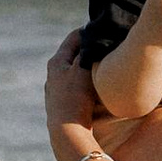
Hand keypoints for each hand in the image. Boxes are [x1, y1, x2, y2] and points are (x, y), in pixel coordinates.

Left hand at [44, 32, 102, 160]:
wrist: (67, 133)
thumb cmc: (75, 98)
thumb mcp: (84, 68)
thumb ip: (89, 50)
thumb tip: (95, 34)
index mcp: (56, 62)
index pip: (74, 37)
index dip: (90, 30)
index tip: (105, 27)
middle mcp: (53, 75)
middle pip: (74, 54)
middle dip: (90, 49)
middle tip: (108, 45)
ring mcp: (56, 91)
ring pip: (75, 71)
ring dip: (89, 68)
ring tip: (105, 65)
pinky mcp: (63, 106)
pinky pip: (77, 87)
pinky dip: (87, 82)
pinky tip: (98, 88)